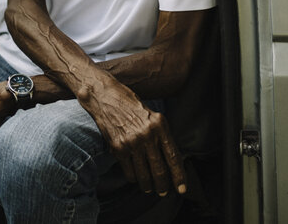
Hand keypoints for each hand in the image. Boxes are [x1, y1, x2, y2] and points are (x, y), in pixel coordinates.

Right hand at [81, 79, 185, 196]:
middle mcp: (147, 135)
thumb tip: (170, 159)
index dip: (179, 176)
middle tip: (163, 191)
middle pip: (159, 170)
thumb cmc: (130, 105)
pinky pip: (129, 172)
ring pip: (144, 175)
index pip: (173, 157)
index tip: (182, 188)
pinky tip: (135, 178)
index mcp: (160, 126)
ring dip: (147, 185)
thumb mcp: (152, 116)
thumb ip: (161, 136)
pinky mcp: (118, 148)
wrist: (105, 97)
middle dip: (163, 185)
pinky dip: (133, 178)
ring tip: (148, 188)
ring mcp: (132, 142)